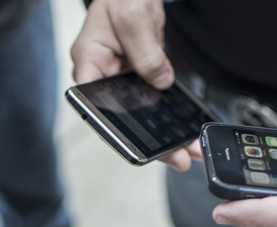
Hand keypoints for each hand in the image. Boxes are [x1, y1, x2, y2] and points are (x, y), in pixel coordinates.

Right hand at [70, 0, 198, 170]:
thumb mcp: (133, 18)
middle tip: (175, 156)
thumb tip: (160, 82)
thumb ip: (146, 53)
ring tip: (188, 150)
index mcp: (88, 64)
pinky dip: (170, 117)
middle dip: (150, 142)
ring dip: (165, 135)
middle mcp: (101, 78)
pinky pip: (153, 103)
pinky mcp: (139, 78)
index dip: (115, 131)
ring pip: (140, 116)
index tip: (137, 146)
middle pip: (122, 120)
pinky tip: (187, 131)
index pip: (95, 107)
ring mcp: (121, 80)